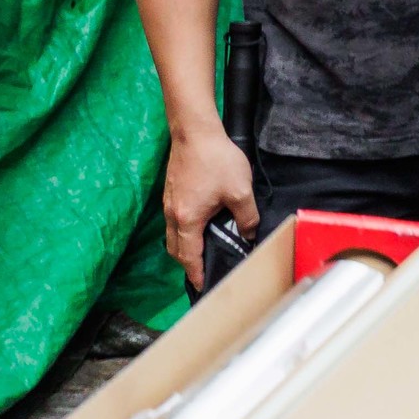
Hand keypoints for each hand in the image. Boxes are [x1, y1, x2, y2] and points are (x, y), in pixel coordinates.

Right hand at [162, 128, 256, 290]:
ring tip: (204, 254)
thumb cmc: (216, 160)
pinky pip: (175, 222)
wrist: (195, 132)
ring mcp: (169, 203)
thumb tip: (248, 235)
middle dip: (189, 265)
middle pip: (176, 250)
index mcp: (188, 220)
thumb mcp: (240, 192)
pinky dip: (184, 233)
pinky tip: (200, 229)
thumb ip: (247, 218)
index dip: (196, 273)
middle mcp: (173, 215)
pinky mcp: (171, 193)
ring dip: (186, 248)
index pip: (189, 256)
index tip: (203, 286)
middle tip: (205, 273)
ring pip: (174, 236)